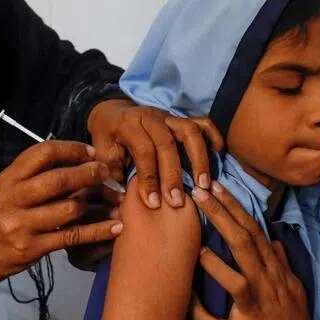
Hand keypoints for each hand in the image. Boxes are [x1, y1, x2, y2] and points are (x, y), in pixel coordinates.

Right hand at [0, 141, 122, 292]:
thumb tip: (74, 159)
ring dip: (97, 203)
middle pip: (59, 179)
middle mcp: (13, 199)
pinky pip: (73, 237)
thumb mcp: (5, 188)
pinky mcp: (33, 248)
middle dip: (89, 173)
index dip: (71, 149)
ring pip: (69, 208)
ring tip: (115, 199)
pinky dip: (98, 231)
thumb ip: (33, 175)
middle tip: (106, 172)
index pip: (43, 153)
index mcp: (8, 179)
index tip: (91, 152)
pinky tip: (116, 226)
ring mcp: (22, 225)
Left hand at [87, 99, 223, 209]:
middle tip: (177, 202)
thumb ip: (111, 176)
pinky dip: (214, 137)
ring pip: (190, 131)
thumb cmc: (107, 140)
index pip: (143, 151)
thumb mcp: (102, 156)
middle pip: (167, 144)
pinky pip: (203, 123)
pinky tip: (218, 156)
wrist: (112, 115)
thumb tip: (122, 203)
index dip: (149, 178)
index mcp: (128, 124)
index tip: (153, 204)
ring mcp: (169, 116)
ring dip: (199, 159)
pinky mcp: (181, 119)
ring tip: (203, 185)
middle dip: (173, 175)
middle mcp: (151, 117)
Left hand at [188, 183, 316, 319]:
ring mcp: (255, 310)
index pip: (253, 231)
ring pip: (236, 283)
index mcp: (273, 271)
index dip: (234, 207)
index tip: (216, 186)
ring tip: (196, 248)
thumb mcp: (295, 288)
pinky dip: (202, 314)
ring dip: (215, 265)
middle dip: (221, 218)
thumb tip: (274, 241)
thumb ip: (282, 263)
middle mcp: (266, 286)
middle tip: (200, 195)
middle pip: (243, 245)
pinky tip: (186, 300)